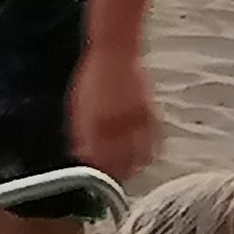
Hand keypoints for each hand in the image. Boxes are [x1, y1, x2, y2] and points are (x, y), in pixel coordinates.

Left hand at [67, 42, 155, 176]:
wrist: (114, 53)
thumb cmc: (92, 78)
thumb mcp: (78, 106)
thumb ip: (81, 132)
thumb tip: (82, 154)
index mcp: (93, 125)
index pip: (98, 160)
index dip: (100, 173)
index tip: (100, 179)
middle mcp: (114, 126)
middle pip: (120, 162)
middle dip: (118, 174)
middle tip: (117, 178)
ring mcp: (134, 121)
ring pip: (139, 156)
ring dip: (136, 166)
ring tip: (133, 170)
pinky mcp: (150, 114)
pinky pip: (154, 141)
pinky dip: (152, 151)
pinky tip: (148, 155)